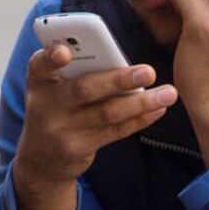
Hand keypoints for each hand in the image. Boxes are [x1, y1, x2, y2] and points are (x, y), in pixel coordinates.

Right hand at [13, 44, 177, 209]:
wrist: (42, 158)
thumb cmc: (58, 109)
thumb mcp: (56, 90)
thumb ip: (78, 73)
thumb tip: (123, 62)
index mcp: (39, 82)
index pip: (40, 65)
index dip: (51, 57)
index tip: (65, 51)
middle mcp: (45, 106)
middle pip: (85, 89)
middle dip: (119, 79)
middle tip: (150, 71)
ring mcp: (61, 130)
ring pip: (107, 113)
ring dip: (141, 102)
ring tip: (168, 93)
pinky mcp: (77, 149)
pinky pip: (115, 131)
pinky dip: (139, 119)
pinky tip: (158, 109)